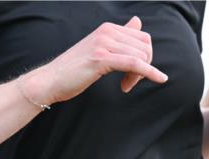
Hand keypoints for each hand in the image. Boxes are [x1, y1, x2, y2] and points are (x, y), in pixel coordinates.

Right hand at [21, 16, 167, 105]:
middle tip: (129, 83)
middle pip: (145, 46)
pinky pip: (134, 63)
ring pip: (141, 56)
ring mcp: (103, 44)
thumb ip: (119, 36)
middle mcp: (106, 32)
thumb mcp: (98, 49)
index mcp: (107, 28)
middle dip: (144, 66)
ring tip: (126, 86)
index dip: (144, 57)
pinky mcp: (101, 59)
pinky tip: (159, 79)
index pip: (142, 37)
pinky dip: (149, 72)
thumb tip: (137, 21)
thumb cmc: (71, 71)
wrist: (48, 81)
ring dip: (139, 75)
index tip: (132, 74)